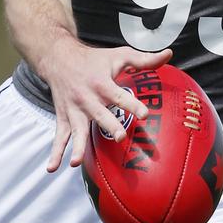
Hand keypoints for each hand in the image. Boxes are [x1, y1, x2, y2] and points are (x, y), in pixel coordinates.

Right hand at [43, 43, 172, 172]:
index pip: (119, 96)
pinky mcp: (63, 117)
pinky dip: (55, 152)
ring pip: (76, 130)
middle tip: (120, 137)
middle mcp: (87, 98)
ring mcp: (74, 110)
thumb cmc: (95, 59)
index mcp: (102, 83)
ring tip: (76, 162)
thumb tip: (169, 54)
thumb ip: (144, 59)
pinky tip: (52, 168)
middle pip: (100, 114)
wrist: (59, 59)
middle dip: (110, 126)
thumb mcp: (120, 55)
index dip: (132, 104)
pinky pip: (59, 137)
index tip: (145, 114)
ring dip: (77, 146)